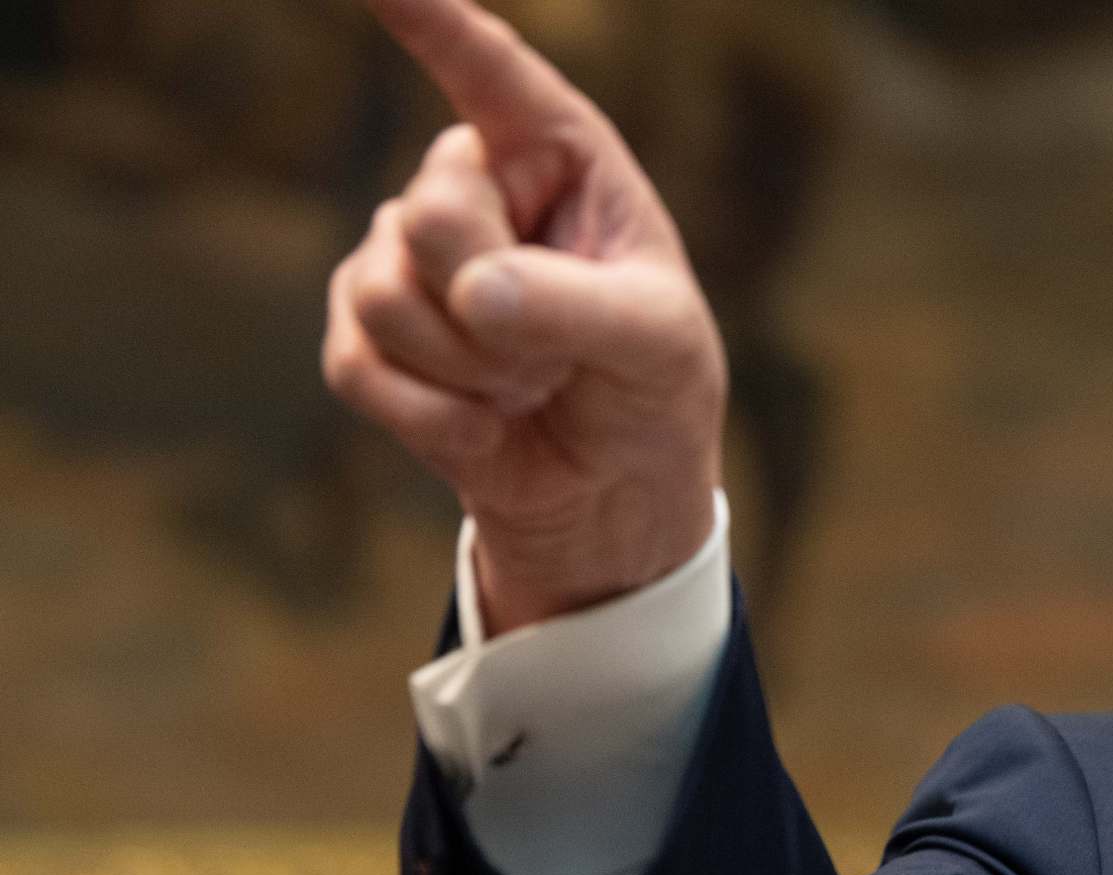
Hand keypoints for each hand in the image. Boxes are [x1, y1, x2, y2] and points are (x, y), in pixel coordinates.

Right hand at [324, 0, 724, 634]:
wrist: (608, 490)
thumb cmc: (651, 389)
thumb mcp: (656, 345)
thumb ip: (579, 308)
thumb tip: (473, 290)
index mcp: (561, 157)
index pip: (495, 74)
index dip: (438, 22)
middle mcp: (475, 188)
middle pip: (432, 214)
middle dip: (495, 306)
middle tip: (558, 356)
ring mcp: (406, 256)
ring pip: (386, 292)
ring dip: (470, 371)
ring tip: (527, 387)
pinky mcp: (364, 334)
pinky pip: (358, 364)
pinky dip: (431, 417)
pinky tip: (483, 426)